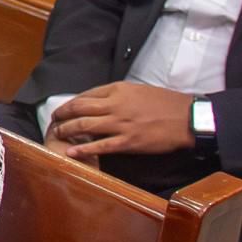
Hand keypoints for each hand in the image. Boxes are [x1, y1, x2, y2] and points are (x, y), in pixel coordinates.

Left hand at [48, 82, 195, 160]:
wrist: (188, 118)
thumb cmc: (166, 103)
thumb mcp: (139, 90)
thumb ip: (118, 94)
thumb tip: (99, 100)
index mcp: (118, 90)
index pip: (86, 94)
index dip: (71, 103)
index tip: (64, 109)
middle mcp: (115, 105)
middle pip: (79, 108)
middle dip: (62, 115)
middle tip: (54, 120)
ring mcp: (120, 124)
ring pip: (84, 126)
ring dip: (67, 130)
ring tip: (57, 134)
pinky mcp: (128, 142)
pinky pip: (100, 146)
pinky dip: (83, 150)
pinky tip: (71, 152)